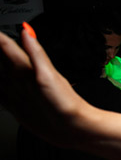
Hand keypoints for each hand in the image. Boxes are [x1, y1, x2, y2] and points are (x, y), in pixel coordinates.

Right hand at [0, 26, 85, 147]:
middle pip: (0, 57)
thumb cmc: (66, 102)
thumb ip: (36, 54)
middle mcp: (21, 77)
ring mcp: (18, 91)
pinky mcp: (16, 106)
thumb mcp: (48, 75)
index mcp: (27, 67)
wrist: (74, 127)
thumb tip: (27, 32)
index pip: (6, 45)